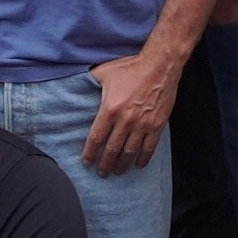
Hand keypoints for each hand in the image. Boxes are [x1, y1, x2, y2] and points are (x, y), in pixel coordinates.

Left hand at [82, 46, 181, 175]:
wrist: (160, 65)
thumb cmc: (131, 67)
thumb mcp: (104, 72)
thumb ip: (90, 81)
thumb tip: (77, 84)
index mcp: (109, 109)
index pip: (96, 138)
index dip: (90, 153)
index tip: (87, 162)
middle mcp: (125, 121)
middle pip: (112, 150)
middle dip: (105, 164)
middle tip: (101, 172)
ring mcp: (142, 125)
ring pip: (129, 152)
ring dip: (122, 165)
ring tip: (117, 172)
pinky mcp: (156, 125)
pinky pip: (149, 148)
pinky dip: (143, 159)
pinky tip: (138, 165)